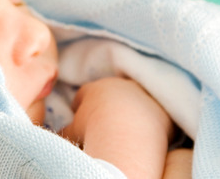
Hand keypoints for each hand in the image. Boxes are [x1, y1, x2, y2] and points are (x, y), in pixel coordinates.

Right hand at [59, 77, 173, 178]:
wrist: (128, 134)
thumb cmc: (94, 132)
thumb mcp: (71, 131)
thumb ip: (66, 128)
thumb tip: (56, 133)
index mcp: (94, 89)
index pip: (84, 95)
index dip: (80, 107)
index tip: (80, 118)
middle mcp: (118, 85)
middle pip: (110, 95)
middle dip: (106, 107)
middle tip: (105, 125)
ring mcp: (142, 93)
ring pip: (134, 101)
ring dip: (130, 112)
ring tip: (128, 131)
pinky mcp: (162, 107)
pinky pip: (154, 113)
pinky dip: (150, 121)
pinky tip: (147, 134)